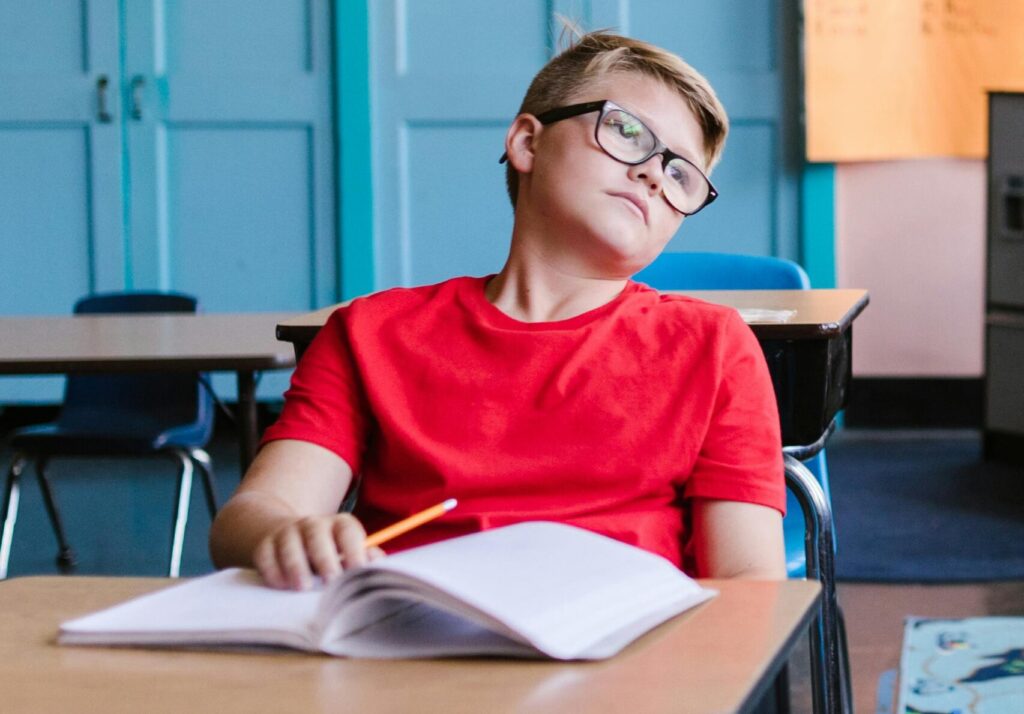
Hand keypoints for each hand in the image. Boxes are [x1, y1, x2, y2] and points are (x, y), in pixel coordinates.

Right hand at [252, 513, 385, 590]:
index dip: (353, 549)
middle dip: (325, 558)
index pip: (347, 531)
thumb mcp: (345, 553)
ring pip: (289, 544)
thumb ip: (362, 558)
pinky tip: (280, 585)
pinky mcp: (264, 545)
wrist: (283, 535)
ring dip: (296, 565)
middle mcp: (312, 525)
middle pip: (317, 535)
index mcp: (338, 525)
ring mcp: (286, 532)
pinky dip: (272, 571)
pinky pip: (265, 555)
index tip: (358, 571)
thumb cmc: (325, 552)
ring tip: (303, 586)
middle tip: (331, 581)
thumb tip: (377, 562)